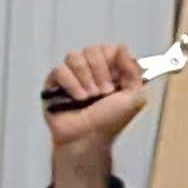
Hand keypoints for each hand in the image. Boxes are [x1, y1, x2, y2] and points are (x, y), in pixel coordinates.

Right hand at [45, 44, 149, 187]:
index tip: (116, 80)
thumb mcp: (133, 97)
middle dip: (100, 72)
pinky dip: (71, 84)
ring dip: (85, 78)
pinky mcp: (53, 83)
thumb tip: (122, 49)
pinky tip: (77, 98)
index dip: (112, 61)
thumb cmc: (109, 122)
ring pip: (74, 56)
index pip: (109, 48)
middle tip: (104, 92)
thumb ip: (134, 71)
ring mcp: (71, 75)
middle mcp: (89, 70)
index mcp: (109, 70)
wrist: (88, 139)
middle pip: (92, 49)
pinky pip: (59, 69)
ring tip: (89, 97)